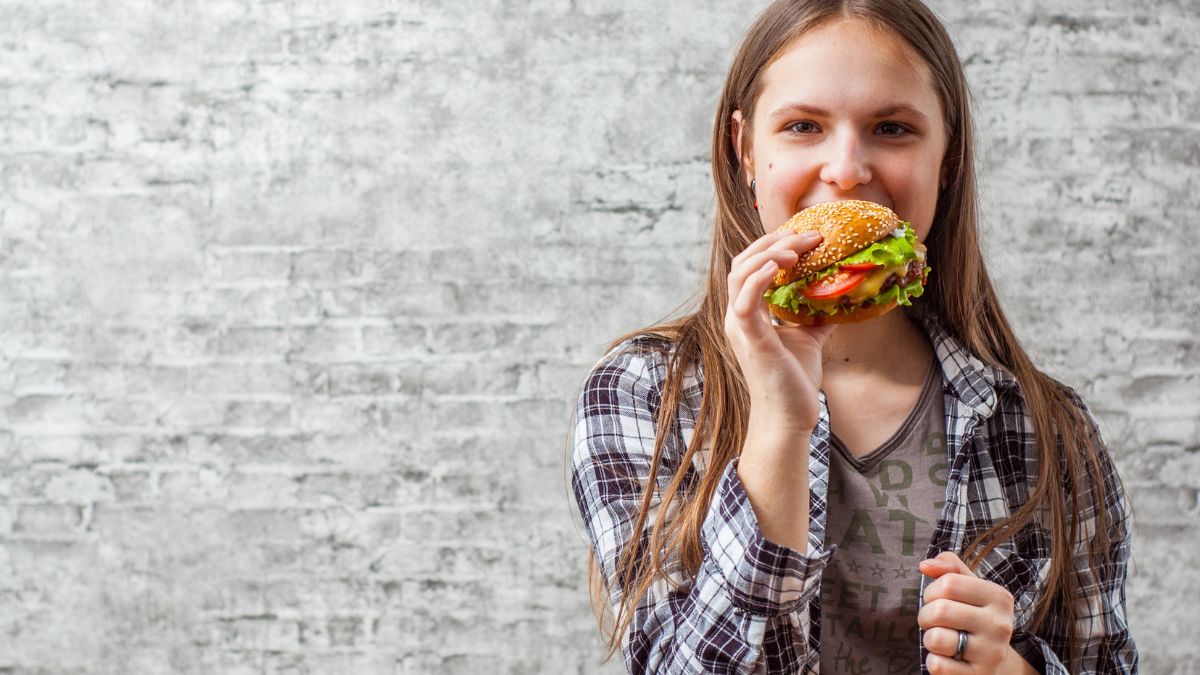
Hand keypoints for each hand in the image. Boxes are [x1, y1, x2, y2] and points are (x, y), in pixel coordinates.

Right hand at [724, 229, 832, 550]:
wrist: (790, 416)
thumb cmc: (795, 379)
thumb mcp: (809, 336)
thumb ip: (814, 313)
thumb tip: (839, 292)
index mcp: (748, 312)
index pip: (751, 266)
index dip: (773, 245)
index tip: (804, 234)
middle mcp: (738, 315)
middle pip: (743, 261)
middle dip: (774, 242)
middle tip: (809, 234)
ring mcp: (740, 326)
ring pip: (741, 272)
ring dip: (770, 253)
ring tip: (799, 246)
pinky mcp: (749, 337)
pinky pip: (746, 297)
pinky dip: (762, 276)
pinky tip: (784, 266)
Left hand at [918, 552, 1036, 673]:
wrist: (994, 662)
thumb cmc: (974, 617)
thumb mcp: (969, 588)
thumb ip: (949, 568)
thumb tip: (925, 565)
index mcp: (999, 597)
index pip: (949, 583)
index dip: (932, 591)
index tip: (936, 599)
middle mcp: (1000, 625)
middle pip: (940, 611)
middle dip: (925, 615)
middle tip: (933, 622)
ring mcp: (991, 654)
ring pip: (936, 639)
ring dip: (929, 639)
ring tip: (941, 640)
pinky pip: (938, 666)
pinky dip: (934, 662)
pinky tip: (947, 659)